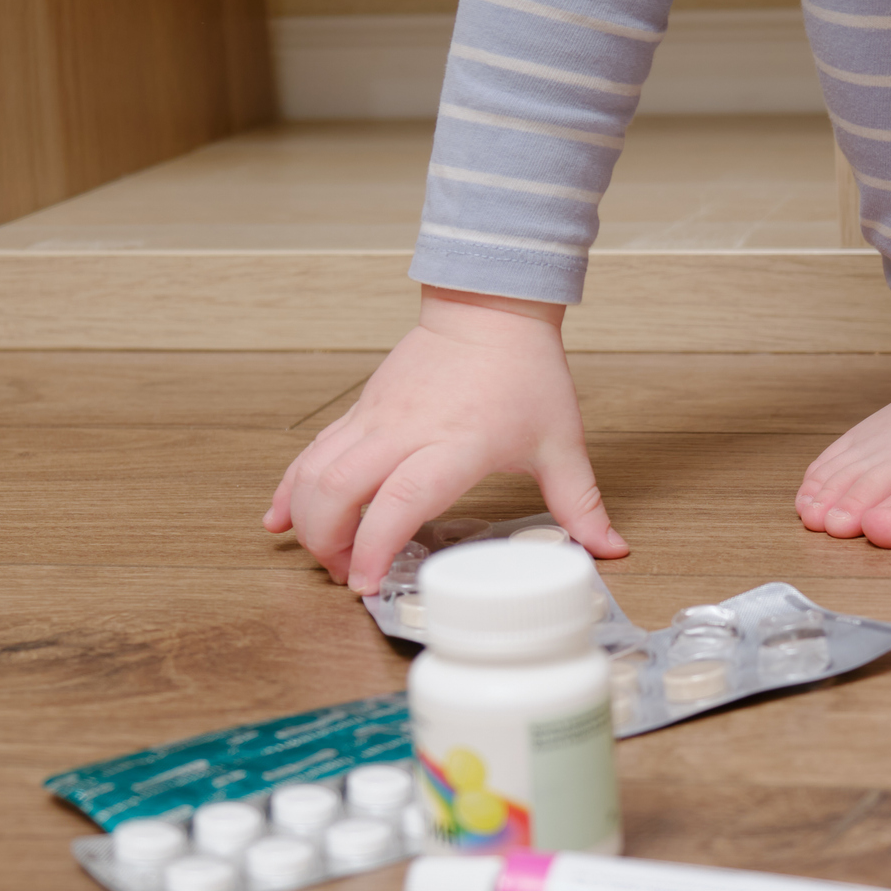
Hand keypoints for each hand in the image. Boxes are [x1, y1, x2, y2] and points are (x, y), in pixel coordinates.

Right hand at [264, 286, 626, 593]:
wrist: (491, 309)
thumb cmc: (526, 371)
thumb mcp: (562, 442)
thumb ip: (582, 503)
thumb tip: (610, 549)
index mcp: (456, 443)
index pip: (401, 498)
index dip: (374, 544)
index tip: (364, 581)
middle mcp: (405, 431)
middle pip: (337, 489)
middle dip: (327, 543)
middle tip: (346, 578)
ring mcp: (376, 418)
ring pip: (315, 470)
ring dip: (306, 519)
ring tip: (321, 557)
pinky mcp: (361, 410)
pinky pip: (314, 451)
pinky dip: (292, 487)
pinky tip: (280, 518)